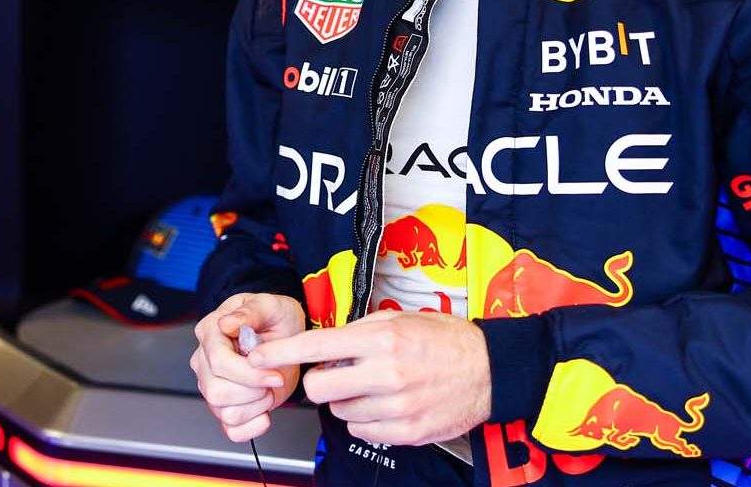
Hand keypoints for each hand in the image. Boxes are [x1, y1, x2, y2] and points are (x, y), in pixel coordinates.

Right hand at [190, 293, 304, 441]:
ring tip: (267, 389)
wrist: (286, 336)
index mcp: (210, 333)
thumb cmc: (275, 318)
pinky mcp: (225, 406)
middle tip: (272, 379)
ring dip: (255, 406)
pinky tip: (264, 410)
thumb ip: (251, 311)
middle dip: (253, 391)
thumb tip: (227, 323)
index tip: (275, 374)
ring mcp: (212, 385)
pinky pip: (232, 430)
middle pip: (217, 391)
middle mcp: (205, 360)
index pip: (219, 362)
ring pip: (224, 412)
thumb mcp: (271, 306)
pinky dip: (253, 426)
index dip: (250, 374)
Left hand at [249, 309, 489, 445]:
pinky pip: (362, 430)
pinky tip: (385, 404)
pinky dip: (366, 419)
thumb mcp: (401, 319)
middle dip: (320, 382)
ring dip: (347, 400)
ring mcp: (397, 407)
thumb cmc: (445, 340)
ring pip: (340, 412)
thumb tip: (322, 345)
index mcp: (382, 339)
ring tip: (373, 387)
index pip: (316, 346)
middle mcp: (386, 373)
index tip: (259, 357)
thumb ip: (359, 332)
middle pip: (319, 389)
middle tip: (338, 374)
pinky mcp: (406, 432)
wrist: (491, 371)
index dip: (282, 353)